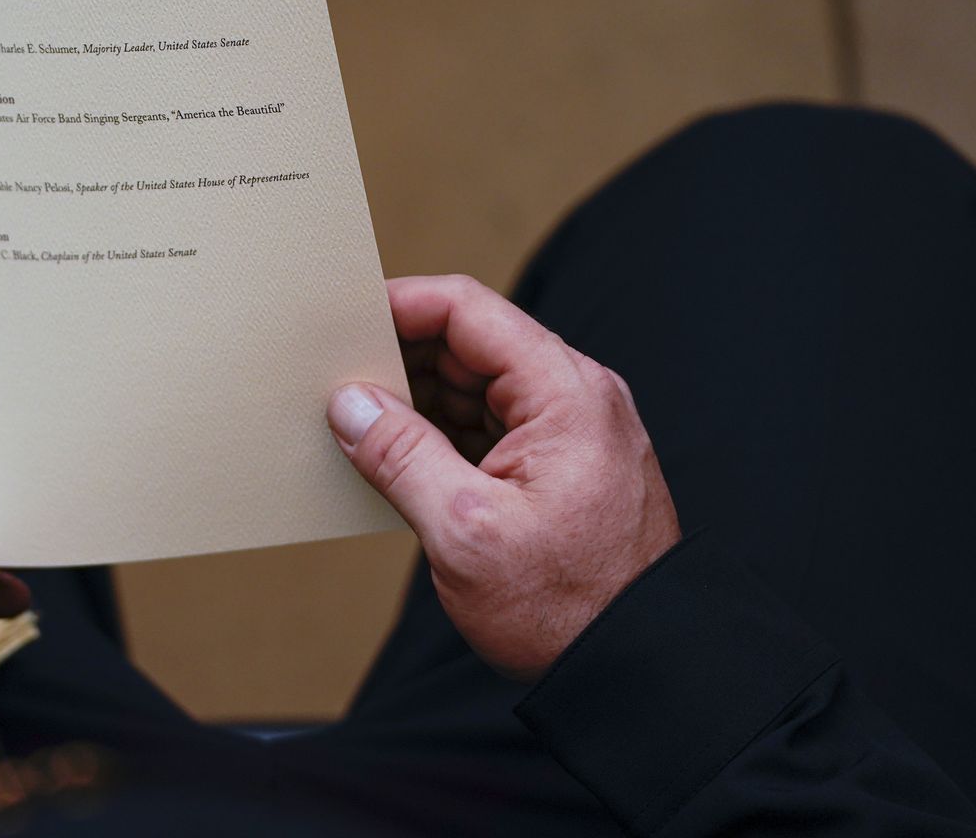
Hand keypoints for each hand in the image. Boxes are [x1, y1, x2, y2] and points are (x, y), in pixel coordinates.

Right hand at [329, 275, 680, 681]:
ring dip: (418, 400)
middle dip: (401, 357)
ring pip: (479, 387)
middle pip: (472, 344)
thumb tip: (349, 403)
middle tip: (334, 379)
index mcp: (565, 393)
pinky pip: (493, 427)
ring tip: (357, 425)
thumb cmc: (569, 609)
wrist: (640, 671)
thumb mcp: (465, 531)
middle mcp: (577, 398)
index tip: (342, 320)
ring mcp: (573, 433)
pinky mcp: (564, 468)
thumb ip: (401, 456)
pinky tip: (398, 459)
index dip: (399, 305)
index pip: (468, 310)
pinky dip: (444, 435)